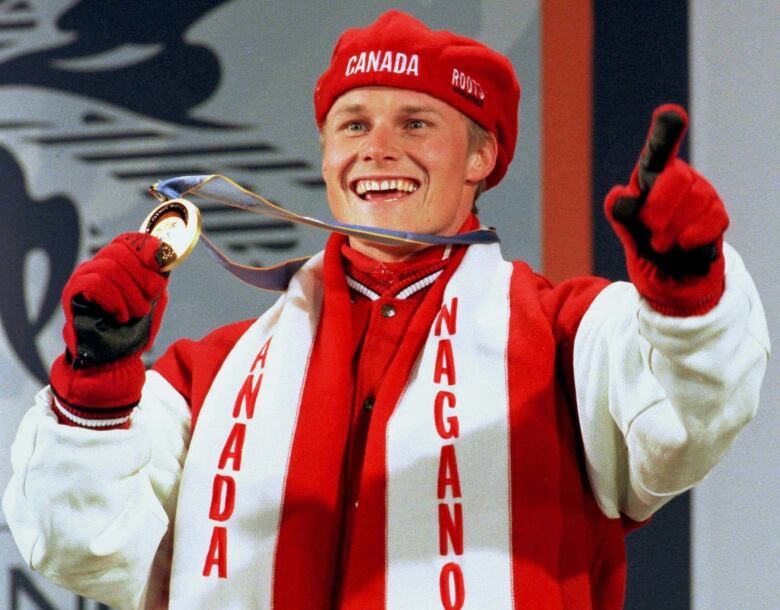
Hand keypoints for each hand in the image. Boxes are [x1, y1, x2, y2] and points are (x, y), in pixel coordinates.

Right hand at [61, 232, 168, 366]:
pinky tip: (120, 315)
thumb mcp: (152, 300)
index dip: (146, 247)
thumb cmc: (133, 330)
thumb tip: (166, 253)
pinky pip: (96, 282)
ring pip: (110, 267)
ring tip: (135, 313)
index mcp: (117, 265)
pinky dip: (115, 299)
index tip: (161, 262)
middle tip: (149, 298)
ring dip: (130, 293)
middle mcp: (98, 266)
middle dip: (142, 275)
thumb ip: (157, 277)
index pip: (127, 241)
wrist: (114, 360)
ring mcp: (83, 277)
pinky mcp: (73, 293)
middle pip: (120, 251)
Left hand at [604, 104, 728, 314]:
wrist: (669, 277)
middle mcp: (679, 178)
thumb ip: (622, 214)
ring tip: (663, 243)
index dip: (665, 131)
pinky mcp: (718, 215)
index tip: (671, 115)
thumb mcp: (627, 231)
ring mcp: (701, 194)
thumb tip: (620, 197)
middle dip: (657, 209)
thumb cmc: (645, 246)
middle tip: (650, 228)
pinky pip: (710, 223)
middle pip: (675, 178)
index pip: (658, 149)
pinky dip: (691, 240)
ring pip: (693, 203)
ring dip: (671, 232)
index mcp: (652, 175)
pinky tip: (683, 246)